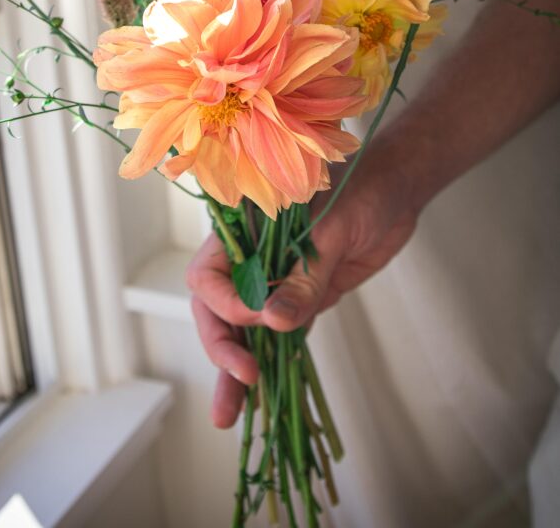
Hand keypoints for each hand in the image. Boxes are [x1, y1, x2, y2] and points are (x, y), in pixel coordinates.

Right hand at [186, 157, 418, 427]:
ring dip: (237, 371)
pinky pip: (281, 336)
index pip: (210, 275)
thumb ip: (304, 277)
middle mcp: (252, 258)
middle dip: (223, 347)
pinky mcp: (303, 299)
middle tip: (244, 377)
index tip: (259, 317)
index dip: (227, 304)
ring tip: (227, 418)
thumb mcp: (331, 230)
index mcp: (243, 229)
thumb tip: (273, 322)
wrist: (397, 190)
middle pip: (218, 310)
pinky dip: (272, 364)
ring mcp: (276, 281)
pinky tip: (263, 400)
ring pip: (247, 331)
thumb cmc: (361, 189)